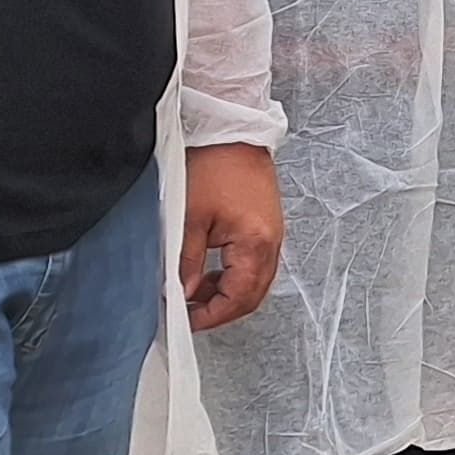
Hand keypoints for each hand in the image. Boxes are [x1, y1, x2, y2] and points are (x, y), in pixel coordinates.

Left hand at [182, 143, 285, 329]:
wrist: (234, 132)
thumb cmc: (215, 165)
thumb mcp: (189, 218)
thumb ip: (188, 262)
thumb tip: (183, 293)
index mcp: (256, 243)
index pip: (239, 297)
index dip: (213, 316)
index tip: (188, 321)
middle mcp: (271, 243)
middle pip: (252, 294)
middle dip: (222, 309)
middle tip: (191, 314)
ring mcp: (271, 235)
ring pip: (253, 281)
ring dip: (226, 292)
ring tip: (194, 292)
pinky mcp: (265, 226)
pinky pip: (253, 263)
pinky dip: (232, 275)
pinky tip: (210, 271)